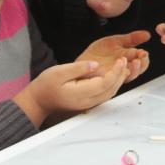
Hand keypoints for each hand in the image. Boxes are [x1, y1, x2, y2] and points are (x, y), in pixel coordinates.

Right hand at [13, 58, 128, 126]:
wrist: (39, 100)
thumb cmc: (46, 85)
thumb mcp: (59, 72)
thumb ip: (78, 68)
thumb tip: (95, 65)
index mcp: (80, 94)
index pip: (104, 83)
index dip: (115, 72)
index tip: (121, 60)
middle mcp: (87, 102)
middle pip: (110, 90)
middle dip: (120, 75)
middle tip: (125, 60)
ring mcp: (88, 104)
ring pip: (109, 93)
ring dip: (119, 80)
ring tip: (123, 66)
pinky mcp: (88, 102)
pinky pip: (105, 94)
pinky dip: (113, 84)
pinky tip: (115, 75)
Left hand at [77, 30, 150, 82]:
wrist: (83, 60)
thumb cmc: (99, 53)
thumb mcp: (116, 41)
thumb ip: (132, 38)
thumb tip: (147, 34)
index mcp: (128, 61)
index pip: (141, 62)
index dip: (144, 58)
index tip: (144, 52)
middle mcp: (123, 70)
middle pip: (137, 71)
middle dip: (141, 65)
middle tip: (141, 58)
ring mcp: (114, 76)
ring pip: (129, 77)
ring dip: (133, 70)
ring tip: (134, 62)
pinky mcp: (105, 80)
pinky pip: (115, 80)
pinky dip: (118, 73)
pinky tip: (119, 65)